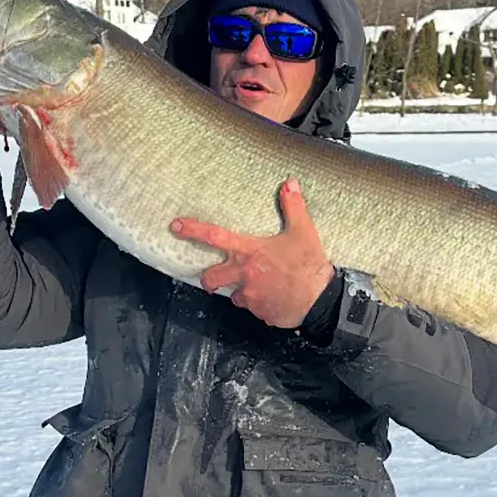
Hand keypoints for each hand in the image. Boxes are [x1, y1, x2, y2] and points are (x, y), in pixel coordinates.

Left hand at [171, 178, 334, 328]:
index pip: (215, 237)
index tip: (176, 226)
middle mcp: (245, 274)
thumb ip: (293, 207)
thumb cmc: (309, 266)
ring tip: (254, 286)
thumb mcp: (303, 231)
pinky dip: (257, 303)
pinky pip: (252, 308)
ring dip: (238, 291)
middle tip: (211, 277)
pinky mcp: (259, 312)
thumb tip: (289, 184)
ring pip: (233, 295)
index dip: (193, 230)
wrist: (319, 301)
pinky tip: (271, 297)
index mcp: (250, 251)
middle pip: (211, 278)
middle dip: (208, 279)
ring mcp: (250, 296)